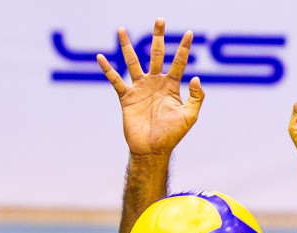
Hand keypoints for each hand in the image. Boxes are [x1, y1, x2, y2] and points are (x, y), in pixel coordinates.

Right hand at [97, 19, 203, 155]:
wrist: (152, 150)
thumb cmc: (172, 135)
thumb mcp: (189, 116)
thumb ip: (195, 97)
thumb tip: (195, 77)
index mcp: (171, 86)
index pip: (179, 62)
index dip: (184, 48)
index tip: (190, 33)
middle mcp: (155, 83)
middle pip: (156, 54)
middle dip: (158, 37)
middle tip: (160, 20)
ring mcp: (140, 88)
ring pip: (132, 62)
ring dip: (127, 46)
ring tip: (121, 29)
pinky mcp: (127, 97)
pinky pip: (116, 80)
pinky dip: (108, 69)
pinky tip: (101, 57)